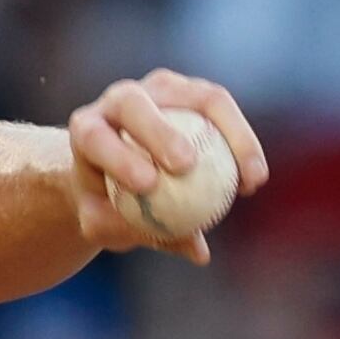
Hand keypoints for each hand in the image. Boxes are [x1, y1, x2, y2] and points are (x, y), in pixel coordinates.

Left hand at [67, 68, 268, 264]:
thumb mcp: (105, 223)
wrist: (116, 173)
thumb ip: (134, 232)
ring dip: (227, 133)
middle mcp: (117, 100)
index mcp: (85, 129)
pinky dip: (242, 141)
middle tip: (186, 166)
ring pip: (195, 97)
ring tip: (247, 178)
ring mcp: (157, 89)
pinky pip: (223, 109)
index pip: (94, 137)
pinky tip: (254, 178)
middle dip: (160, 132)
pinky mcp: (192, 90)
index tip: (147, 185)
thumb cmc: (108, 203)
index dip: (118, 157)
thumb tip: (195, 249)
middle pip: (135, 104)